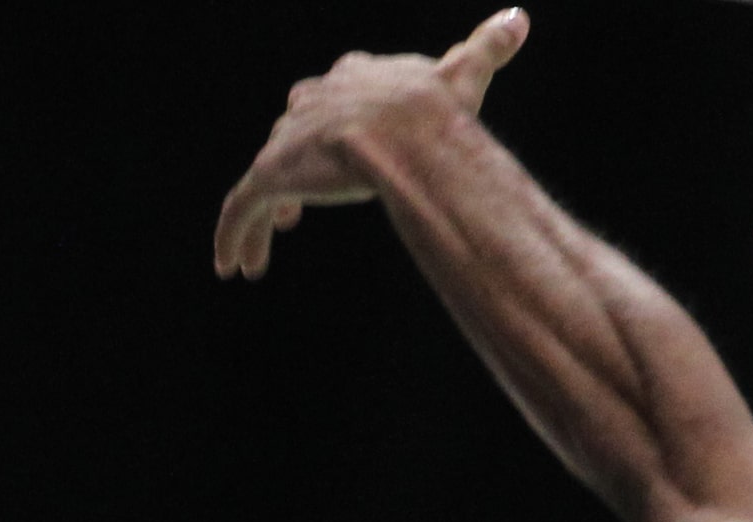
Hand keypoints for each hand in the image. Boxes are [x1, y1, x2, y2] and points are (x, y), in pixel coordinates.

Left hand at [214, 8, 528, 280]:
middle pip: (288, 137)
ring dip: (260, 219)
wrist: (404, 130)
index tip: (328, 156)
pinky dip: (233, 236)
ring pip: (263, 181)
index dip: (326, 128)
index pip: (327, 96)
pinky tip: (232, 266)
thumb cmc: (437, 110)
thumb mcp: (463, 76)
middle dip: (289, 171)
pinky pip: (240, 209)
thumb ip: (485, 50)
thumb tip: (519, 17)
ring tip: (256, 256)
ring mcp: (287, 139)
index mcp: (349, 78)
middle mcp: (310, 104)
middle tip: (290, 213)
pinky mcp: (270, 173)